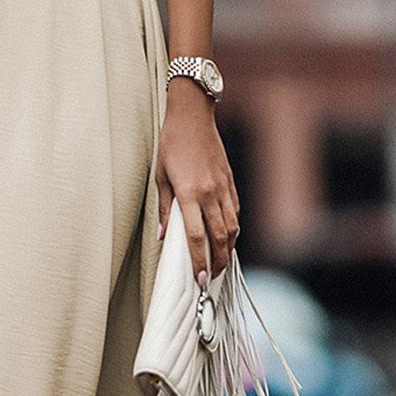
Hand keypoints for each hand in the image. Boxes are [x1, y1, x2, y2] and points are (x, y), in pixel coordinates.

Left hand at [156, 84, 239, 281]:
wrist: (193, 116)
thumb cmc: (172, 144)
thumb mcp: (160, 177)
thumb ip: (163, 208)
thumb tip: (162, 236)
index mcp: (189, 194)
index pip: (196, 236)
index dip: (198, 260)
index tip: (200, 278)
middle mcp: (210, 193)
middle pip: (220, 237)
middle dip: (218, 261)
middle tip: (212, 277)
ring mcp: (223, 188)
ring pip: (232, 226)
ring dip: (229, 248)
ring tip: (221, 262)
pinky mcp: (231, 181)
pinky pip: (235, 211)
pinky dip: (234, 227)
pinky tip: (228, 236)